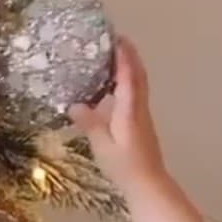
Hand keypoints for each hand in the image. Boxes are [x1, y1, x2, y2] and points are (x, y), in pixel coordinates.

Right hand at [70, 37, 163, 190]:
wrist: (148, 184)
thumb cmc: (124, 166)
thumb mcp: (101, 144)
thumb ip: (89, 122)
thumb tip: (74, 104)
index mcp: (129, 109)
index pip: (128, 75)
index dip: (123, 55)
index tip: (116, 37)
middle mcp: (139, 107)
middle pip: (138, 75)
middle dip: (129, 56)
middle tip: (115, 41)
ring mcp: (142, 116)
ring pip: (138, 85)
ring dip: (129, 68)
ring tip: (114, 59)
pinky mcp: (141, 124)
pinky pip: (135, 95)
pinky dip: (127, 83)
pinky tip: (114, 89)